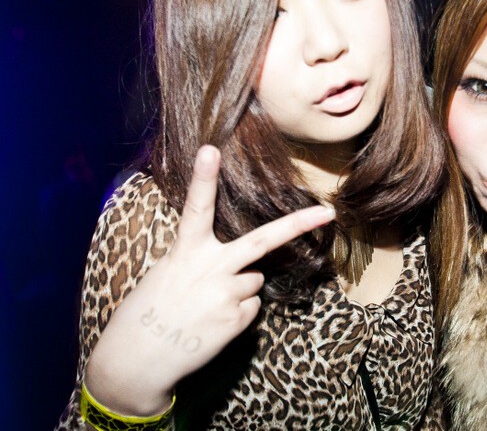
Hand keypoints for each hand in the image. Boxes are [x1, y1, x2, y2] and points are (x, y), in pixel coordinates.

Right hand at [84, 145, 335, 415]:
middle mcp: (210, 269)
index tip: (210, 149)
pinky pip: (251, 307)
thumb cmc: (149, 311)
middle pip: (262, 241)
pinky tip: (211, 323)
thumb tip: (238, 270)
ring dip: (238, 290)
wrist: (137, 360)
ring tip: (205, 307)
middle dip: (297, 225)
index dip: (203, 178)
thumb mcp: (167, 274)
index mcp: (184, 252)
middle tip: (327, 212)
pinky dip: (237, 313)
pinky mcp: (237, 319)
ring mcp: (226, 294)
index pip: (195, 208)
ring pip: (254, 280)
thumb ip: (201, 262)